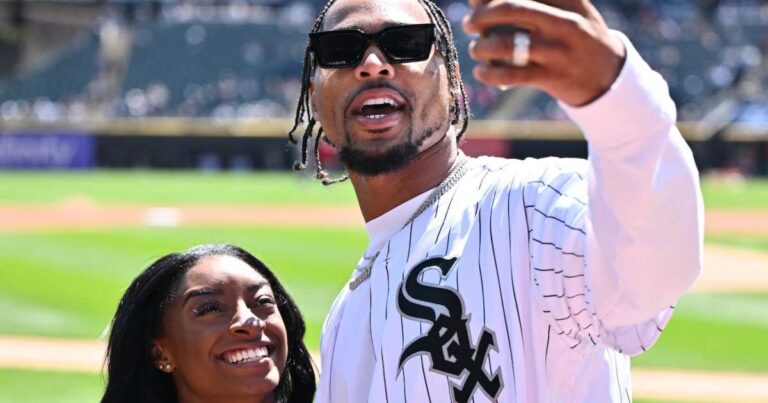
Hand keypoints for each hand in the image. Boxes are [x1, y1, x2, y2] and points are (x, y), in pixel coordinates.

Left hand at [463, 0, 625, 105]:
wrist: (608, 74)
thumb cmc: (578, 35)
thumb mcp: (571, 7)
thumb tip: (482, 1)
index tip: (476, 1)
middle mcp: (563, 21)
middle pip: (511, 9)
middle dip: (482, 15)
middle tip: (469, 24)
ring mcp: (557, 50)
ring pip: (506, 44)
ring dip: (481, 47)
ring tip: (476, 49)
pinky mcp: (551, 76)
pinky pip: (510, 75)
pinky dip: (489, 74)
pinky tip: (481, 72)